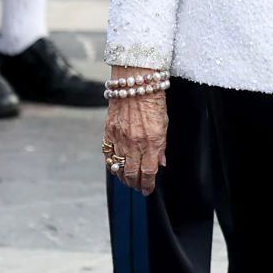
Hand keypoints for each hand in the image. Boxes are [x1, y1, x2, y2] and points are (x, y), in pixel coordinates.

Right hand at [104, 69, 168, 195]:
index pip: (149, 172)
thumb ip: (162, 145)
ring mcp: (119, 138)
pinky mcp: (108, 132)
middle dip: (136, 184)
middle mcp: (134, 142)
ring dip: (123, 177)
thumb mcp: (165, 123)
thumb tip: (161, 163)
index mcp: (151, 141)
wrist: (135, 82)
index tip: (148, 190)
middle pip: (132, 174)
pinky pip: (108, 155)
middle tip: (139, 187)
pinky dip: (111, 164)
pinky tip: (116, 167)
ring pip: (118, 167)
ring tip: (129, 180)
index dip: (148, 184)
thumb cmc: (154, 100)